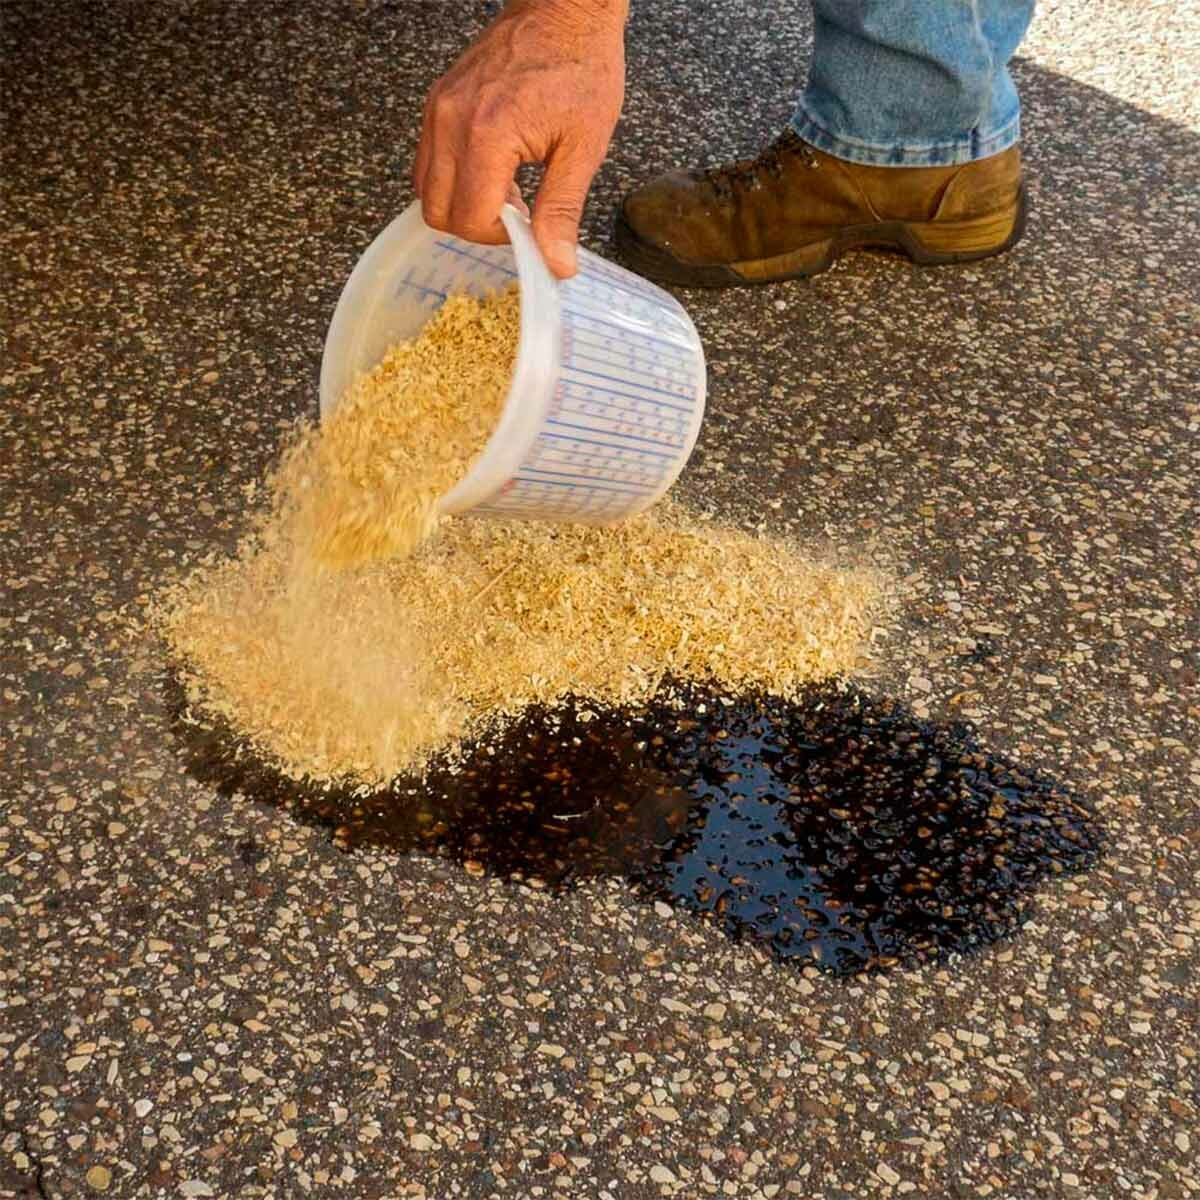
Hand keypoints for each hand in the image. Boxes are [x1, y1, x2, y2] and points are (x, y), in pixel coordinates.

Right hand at [413, 0, 626, 278]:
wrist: (565, 10)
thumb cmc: (580, 67)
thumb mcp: (583, 148)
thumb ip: (562, 211)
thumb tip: (556, 264)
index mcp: (488, 134)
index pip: (469, 218)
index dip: (499, 237)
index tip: (528, 227)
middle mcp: (451, 121)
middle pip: (437, 211)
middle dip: (477, 226)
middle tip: (517, 212)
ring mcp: (439, 109)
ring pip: (426, 189)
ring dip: (463, 204)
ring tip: (507, 189)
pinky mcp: (438, 102)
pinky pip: (429, 161)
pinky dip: (455, 179)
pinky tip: (493, 169)